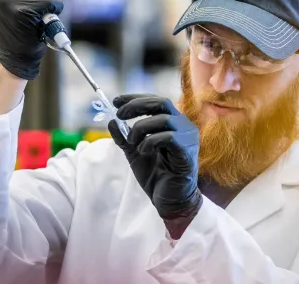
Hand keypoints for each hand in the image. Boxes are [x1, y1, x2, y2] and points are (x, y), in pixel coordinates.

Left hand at [108, 95, 201, 223]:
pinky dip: (150, 142)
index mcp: (173, 123)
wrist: (170, 200)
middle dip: (137, 105)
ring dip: (141, 127)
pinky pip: (168, 137)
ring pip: (163, 119)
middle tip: (120, 114)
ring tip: (132, 142)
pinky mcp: (187, 151)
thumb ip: (124, 138)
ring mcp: (188, 137)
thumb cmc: (157, 176)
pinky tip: (144, 151)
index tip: (116, 101)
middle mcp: (183, 126)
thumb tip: (111, 121)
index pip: (155, 101)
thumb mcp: (135, 153)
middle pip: (161, 103)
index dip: (135, 98)